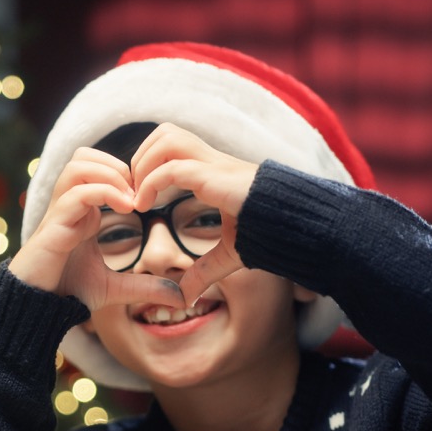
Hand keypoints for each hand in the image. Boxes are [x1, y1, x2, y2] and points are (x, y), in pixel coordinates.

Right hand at [9, 147, 184, 310]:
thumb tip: (179, 295)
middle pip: (85, 155)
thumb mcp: (115, 288)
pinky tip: (126, 208)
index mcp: (82, 211)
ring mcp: (59, 212)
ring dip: (110, 173)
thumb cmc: (67, 292)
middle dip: (117, 164)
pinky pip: (76, 193)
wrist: (36, 310)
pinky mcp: (53, 226)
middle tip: (139, 191)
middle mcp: (69, 204)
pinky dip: (103, 192)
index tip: (148, 196)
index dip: (125, 173)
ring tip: (132, 198)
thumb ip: (144, 286)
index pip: (98, 167)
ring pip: (78, 164)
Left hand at [129, 123, 259, 304]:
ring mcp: (215, 164)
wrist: (298, 226)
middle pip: (166, 132)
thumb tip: (185, 298)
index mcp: (212, 172)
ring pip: (167, 138)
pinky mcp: (216, 177)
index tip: (137, 198)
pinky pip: (174, 168)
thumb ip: (203, 273)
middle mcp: (211, 161)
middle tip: (133, 192)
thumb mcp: (227, 256)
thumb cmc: (269, 235)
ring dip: (144, 164)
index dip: (148, 164)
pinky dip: (152, 182)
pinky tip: (144, 206)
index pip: (172, 145)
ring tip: (139, 197)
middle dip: (141, 157)